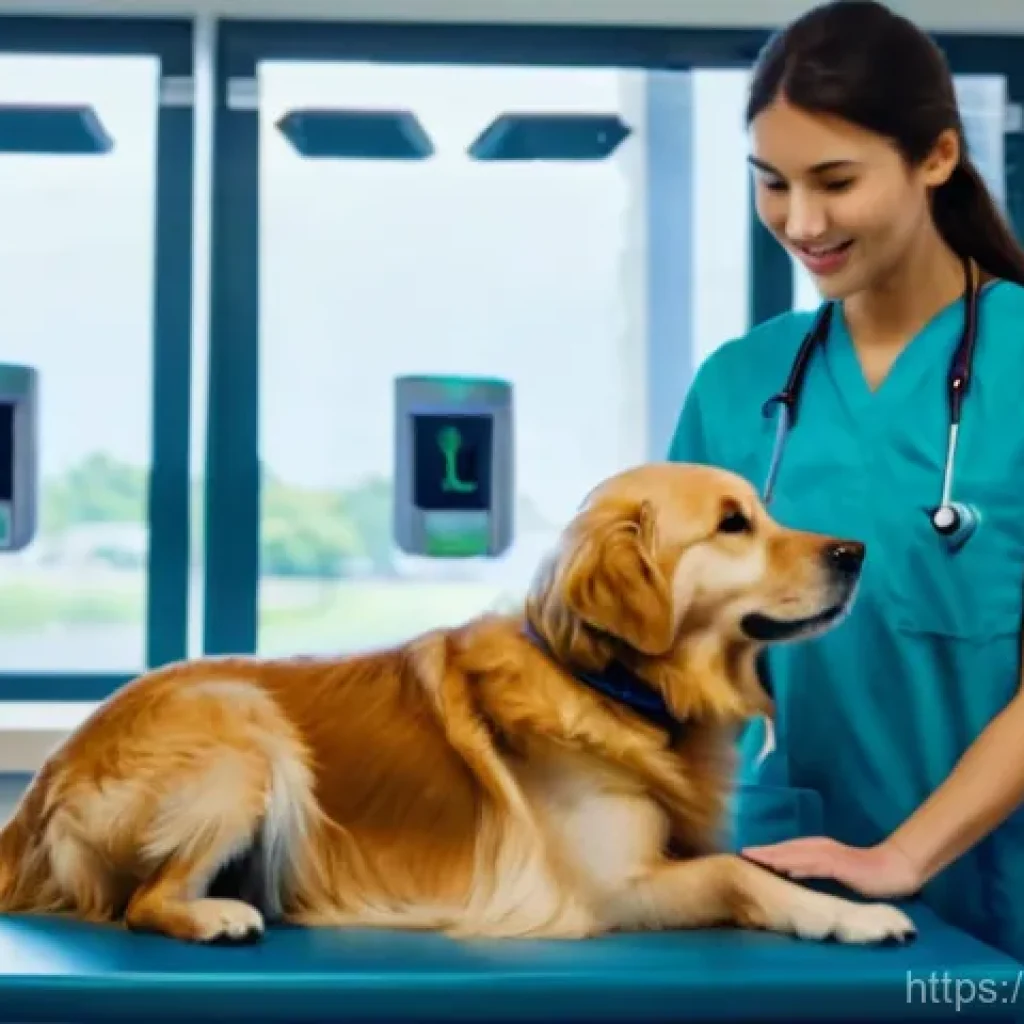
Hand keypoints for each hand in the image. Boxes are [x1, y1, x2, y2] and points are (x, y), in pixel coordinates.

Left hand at [740, 836, 922, 898]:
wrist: (894, 869)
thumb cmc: (864, 874)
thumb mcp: (834, 872)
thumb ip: (814, 871)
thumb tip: (790, 875)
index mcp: (817, 848)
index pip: (786, 850)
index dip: (766, 851)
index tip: (746, 854)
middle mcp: (821, 847)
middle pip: (786, 849)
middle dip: (764, 851)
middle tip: (742, 853)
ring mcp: (830, 855)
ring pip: (797, 855)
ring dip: (776, 857)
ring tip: (756, 859)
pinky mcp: (841, 865)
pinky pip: (816, 865)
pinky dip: (800, 867)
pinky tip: (786, 869)